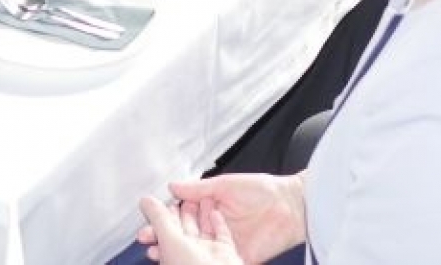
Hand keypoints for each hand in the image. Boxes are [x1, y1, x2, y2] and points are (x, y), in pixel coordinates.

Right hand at [136, 175, 306, 263]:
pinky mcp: (238, 257)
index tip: (147, 221)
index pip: (182, 215)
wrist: (293, 206)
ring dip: (177, 253)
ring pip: (196, 251)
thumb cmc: (263, 189)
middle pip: (184, 235)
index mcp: (211, 208)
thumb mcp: (227, 184)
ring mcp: (226, 244)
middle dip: (163, 238)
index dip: (164, 219)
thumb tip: (173, 186)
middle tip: (146, 240)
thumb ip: (200, 188)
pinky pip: (217, 262)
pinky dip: (201, 263)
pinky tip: (187, 263)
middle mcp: (215, 227)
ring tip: (158, 254)